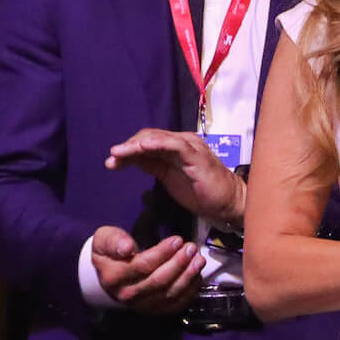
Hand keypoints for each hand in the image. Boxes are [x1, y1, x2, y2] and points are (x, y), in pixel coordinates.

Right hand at [90, 226, 203, 315]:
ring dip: (188, 277)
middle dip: (179, 264)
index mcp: (114, 277)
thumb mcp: (104, 239)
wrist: (107, 275)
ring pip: (169, 294)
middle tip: (191, 248)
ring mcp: (141, 305)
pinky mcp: (154, 310)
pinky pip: (175, 304)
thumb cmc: (110, 253)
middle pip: (159, 281)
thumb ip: (114, 240)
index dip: (162, 253)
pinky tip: (196, 276)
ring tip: (198, 260)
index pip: (142, 266)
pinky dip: (189, 291)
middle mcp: (127, 295)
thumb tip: (127, 247)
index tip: (177, 240)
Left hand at [106, 128, 243, 228]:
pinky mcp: (196, 155)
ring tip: (118, 153)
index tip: (112, 162)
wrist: (227, 203)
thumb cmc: (200, 192)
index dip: (128, 150)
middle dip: (128, 147)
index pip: (147, 141)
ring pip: (157, 139)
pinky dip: (157, 144)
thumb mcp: (169, 177)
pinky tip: (142, 147)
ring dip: (135, 146)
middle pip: (149, 137)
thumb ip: (152, 165)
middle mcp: (181, 142)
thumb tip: (131, 159)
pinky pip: (174, 145)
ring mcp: (189, 147)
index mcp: (175, 146)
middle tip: (111, 158)